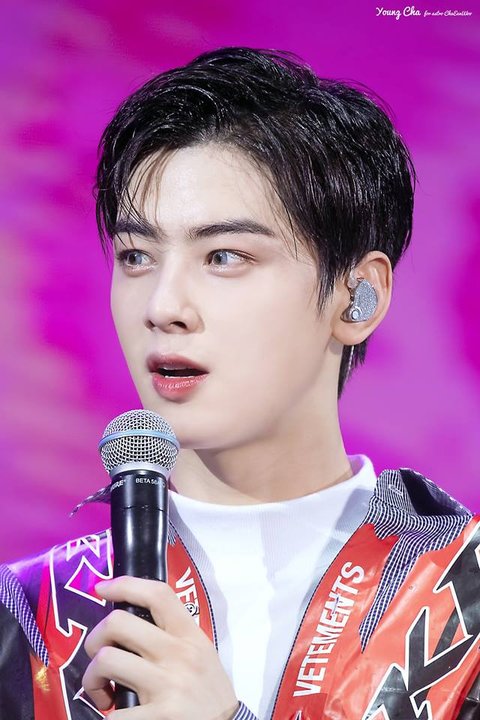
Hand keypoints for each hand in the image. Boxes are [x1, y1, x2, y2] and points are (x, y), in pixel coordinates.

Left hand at [82, 576, 238, 719]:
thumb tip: (131, 624)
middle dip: (94, 639)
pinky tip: (116, 717)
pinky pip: (113, 713)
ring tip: (102, 692)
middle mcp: (178, 654)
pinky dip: (107, 716)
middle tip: (98, 658)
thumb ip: (174, 636)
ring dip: (92, 679)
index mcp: (190, 636)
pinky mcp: (159, 716)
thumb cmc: (210, 693)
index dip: (125, 584)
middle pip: (118, 622)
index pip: (158, 594)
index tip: (102, 588)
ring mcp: (168, 684)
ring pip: (106, 660)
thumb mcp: (202, 654)